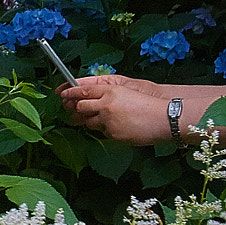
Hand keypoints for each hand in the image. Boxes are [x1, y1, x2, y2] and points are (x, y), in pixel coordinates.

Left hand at [59, 76, 173, 145]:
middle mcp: (106, 105)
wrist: (163, 118)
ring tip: (100, 119)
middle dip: (76, 109)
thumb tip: (92, 98)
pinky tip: (117, 127)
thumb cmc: (148, 105)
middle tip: (73, 110)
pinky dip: (106, 130)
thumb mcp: (127, 93)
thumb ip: (109, 95)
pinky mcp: (112, 134)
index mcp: (111, 90)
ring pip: (88, 122)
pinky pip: (102, 132)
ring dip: (90, 121)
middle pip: (81, 107)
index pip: (84, 90)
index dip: (71, 92)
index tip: (62, 94)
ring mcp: (108, 120)